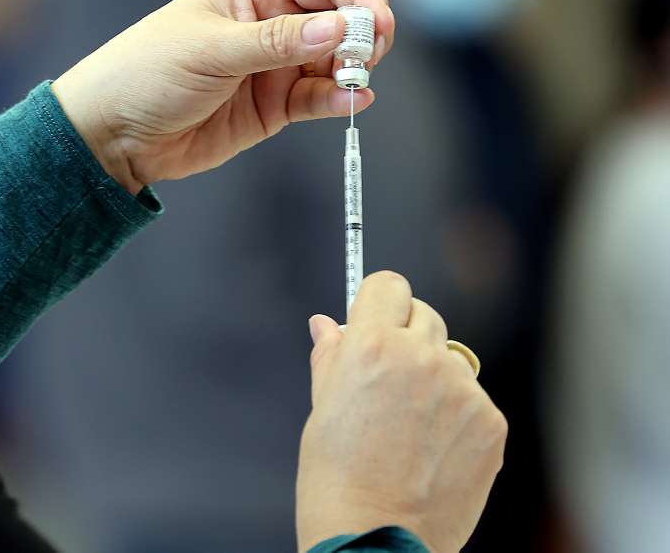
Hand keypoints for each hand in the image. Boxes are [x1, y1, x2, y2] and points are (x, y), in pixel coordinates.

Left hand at [52, 0, 393, 193]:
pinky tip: (350, 102)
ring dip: (352, 71)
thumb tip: (340, 28)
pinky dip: (339, 99)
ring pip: (334, 62)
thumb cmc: (147, 73)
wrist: (113, 134)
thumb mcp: (211, 50)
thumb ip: (276, 41)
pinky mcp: (272, 107)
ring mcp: (273, 66)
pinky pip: (317, 98)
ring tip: (354, 84)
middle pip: (338, 19)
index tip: (376, 23)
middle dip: (361, 36)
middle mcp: (270, 22)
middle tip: (366, 58)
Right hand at [296, 272, 506, 552]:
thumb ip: (331, 357)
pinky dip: (457, 417)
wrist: (375, 536)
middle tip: (389, 382)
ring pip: (451, 360)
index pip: (388, 286)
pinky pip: (473, 401)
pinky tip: (433, 450)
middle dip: (407, 338)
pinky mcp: (491, 422)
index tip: (375, 321)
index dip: (378, 303)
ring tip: (410, 429)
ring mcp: (463, 389)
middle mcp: (421, 357)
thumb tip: (327, 324)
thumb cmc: (335, 476)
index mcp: (370, 346)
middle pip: (424, 315)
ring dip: (435, 379)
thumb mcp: (323, 408)